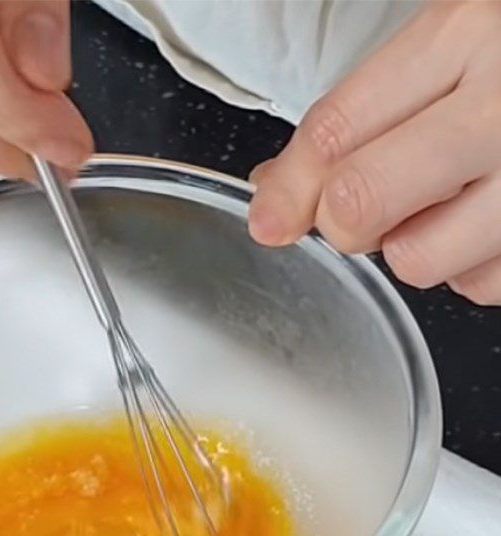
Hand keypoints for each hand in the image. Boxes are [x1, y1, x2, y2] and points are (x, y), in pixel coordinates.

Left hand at [249, 1, 500, 305]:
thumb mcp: (457, 40)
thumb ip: (364, 113)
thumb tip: (276, 185)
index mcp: (469, 35)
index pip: (336, 132)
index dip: (288, 189)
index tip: (270, 220)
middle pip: (362, 206)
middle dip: (345, 223)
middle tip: (363, 208)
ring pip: (421, 262)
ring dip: (416, 246)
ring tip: (451, 202)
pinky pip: (483, 286)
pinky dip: (472, 266)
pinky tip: (492, 220)